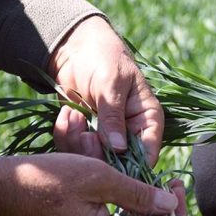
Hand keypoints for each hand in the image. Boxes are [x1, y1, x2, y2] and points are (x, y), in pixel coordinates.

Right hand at [0, 153, 187, 215]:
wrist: (2, 189)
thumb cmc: (48, 181)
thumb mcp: (99, 179)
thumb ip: (137, 194)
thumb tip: (170, 206)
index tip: (176, 197)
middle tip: (172, 185)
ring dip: (152, 213)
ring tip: (158, 182)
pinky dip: (132, 211)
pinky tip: (134, 186)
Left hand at [49, 16, 162, 164]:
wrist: (76, 48)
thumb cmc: (104, 57)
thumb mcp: (111, 83)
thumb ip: (113, 116)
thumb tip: (119, 149)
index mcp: (147, 119)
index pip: (149, 153)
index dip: (134, 166)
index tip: (112, 164)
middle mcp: (130, 133)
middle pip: (119, 164)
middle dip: (97, 153)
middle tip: (85, 134)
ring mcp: (106, 136)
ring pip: (94, 160)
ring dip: (77, 142)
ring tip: (72, 115)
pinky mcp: (85, 135)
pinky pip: (74, 149)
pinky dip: (66, 135)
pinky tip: (66, 114)